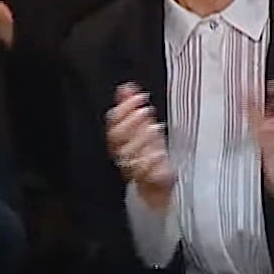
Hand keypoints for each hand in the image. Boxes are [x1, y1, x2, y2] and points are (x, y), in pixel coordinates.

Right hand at [105, 83, 175, 209]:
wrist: (157, 186)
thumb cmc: (150, 155)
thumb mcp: (144, 128)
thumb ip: (132, 108)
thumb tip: (126, 87)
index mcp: (120, 142)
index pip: (113, 123)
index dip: (124, 108)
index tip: (137, 95)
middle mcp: (124, 155)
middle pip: (117, 137)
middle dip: (130, 120)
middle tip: (145, 108)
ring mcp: (135, 168)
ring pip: (129, 153)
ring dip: (141, 137)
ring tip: (154, 127)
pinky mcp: (148, 181)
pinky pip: (145, 172)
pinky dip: (151, 160)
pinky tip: (159, 152)